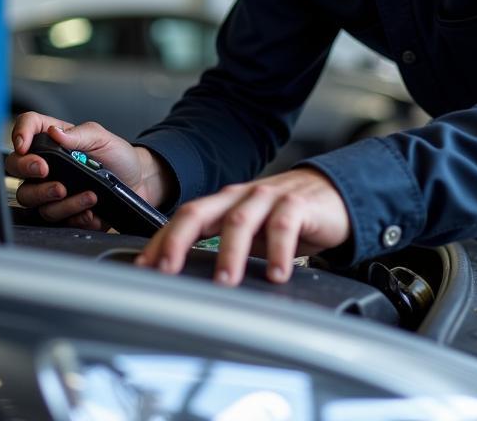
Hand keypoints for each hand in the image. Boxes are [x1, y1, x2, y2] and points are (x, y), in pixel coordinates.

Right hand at [6, 112, 172, 228]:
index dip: (19, 133)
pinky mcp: (62, 213)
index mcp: (55, 141)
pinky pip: (56, 220)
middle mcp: (47, 166)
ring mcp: (51, 191)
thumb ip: (79, 135)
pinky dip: (76, 215)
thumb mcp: (102, 138)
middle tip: (47, 172)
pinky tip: (92, 210)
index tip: (24, 145)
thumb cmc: (118, 156)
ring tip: (88, 195)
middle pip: (16, 168)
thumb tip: (54, 132)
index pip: (27, 128)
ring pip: (34, 200)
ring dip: (61, 200)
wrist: (138, 182)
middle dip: (28, 170)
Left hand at [135, 167, 349, 285]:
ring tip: (224, 282)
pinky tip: (276, 274)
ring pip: (239, 220)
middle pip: (199, 212)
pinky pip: (284, 225)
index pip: (183, 218)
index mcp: (224, 203)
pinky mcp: (297, 204)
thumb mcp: (251, 233)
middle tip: (166, 271)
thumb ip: (223, 247)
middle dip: (178, 241)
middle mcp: (240, 196)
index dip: (161, 241)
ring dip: (229, 253)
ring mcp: (268, 197)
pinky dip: (278, 250)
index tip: (143, 268)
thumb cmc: (287, 218)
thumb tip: (187, 281)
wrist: (333, 194)